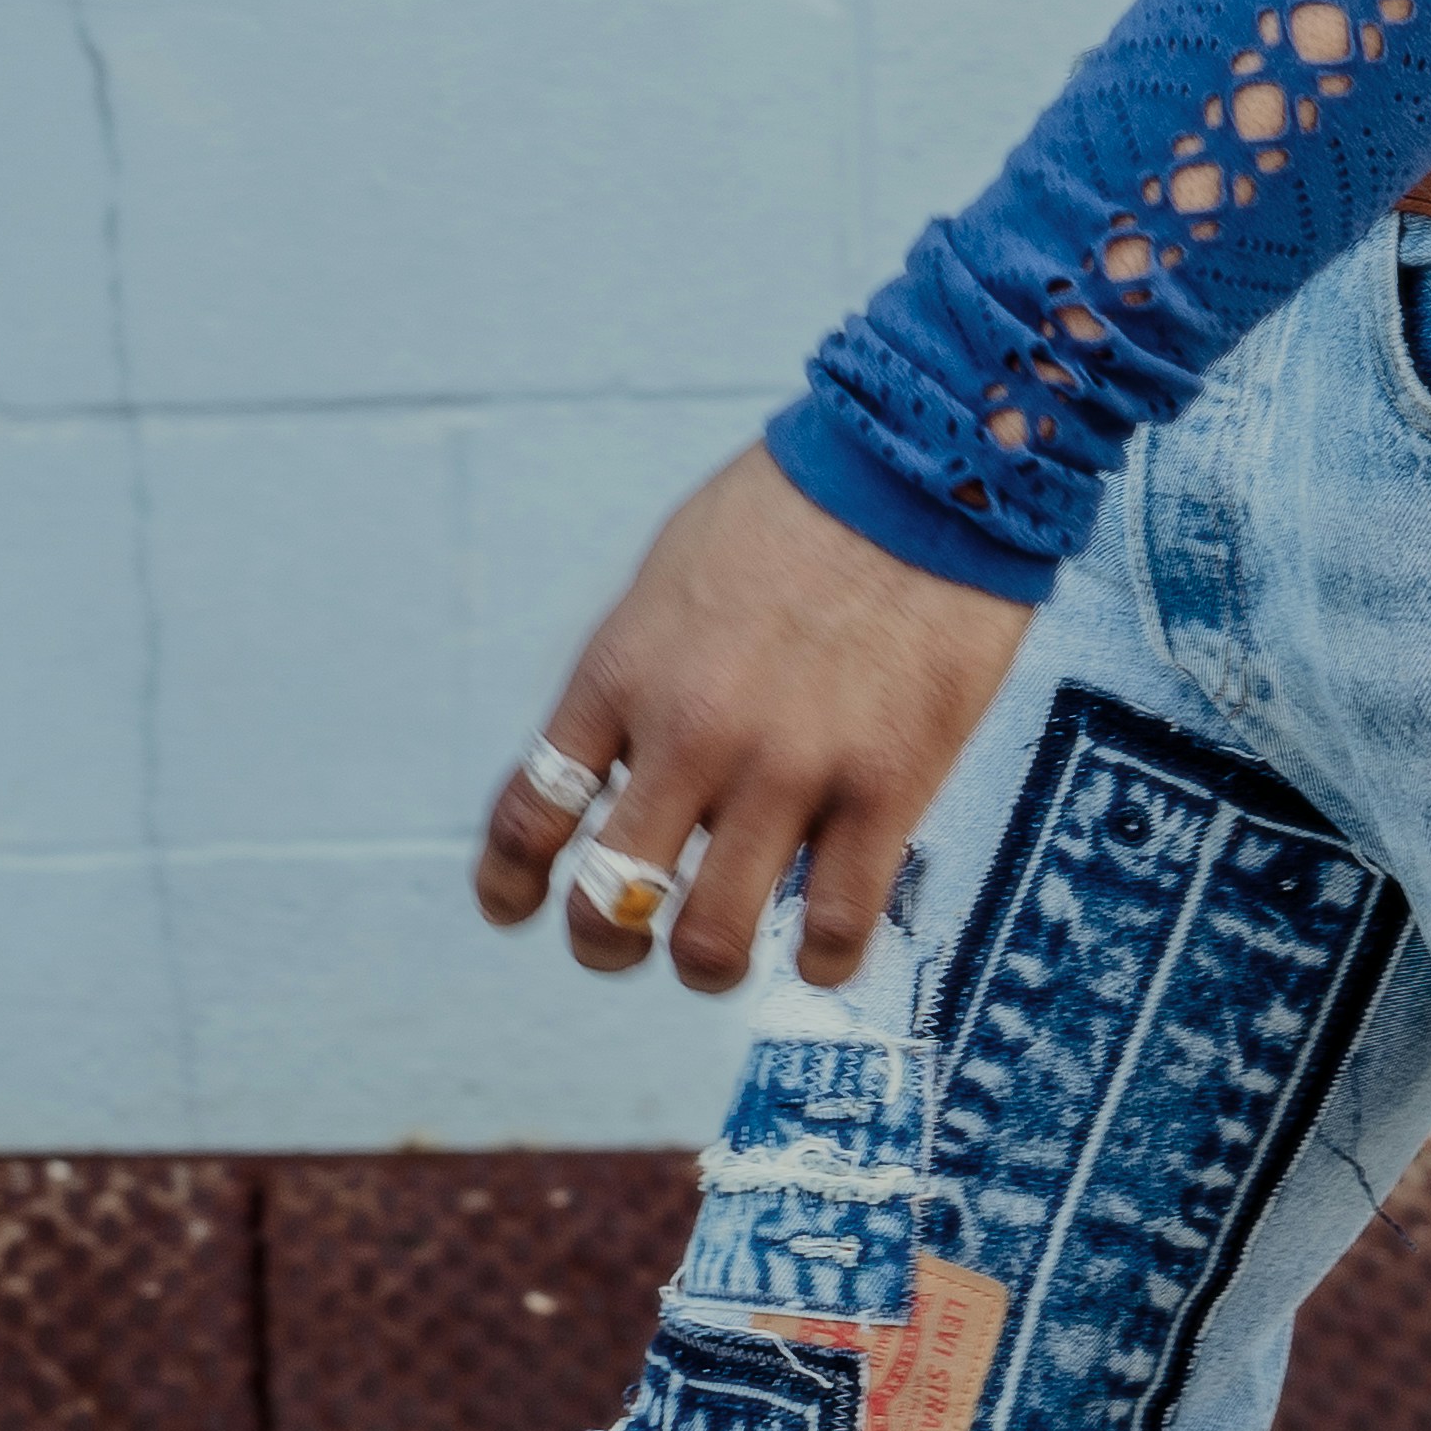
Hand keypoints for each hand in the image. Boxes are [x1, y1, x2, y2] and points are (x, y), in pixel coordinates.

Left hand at [474, 440, 1032, 1005]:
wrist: (920, 466)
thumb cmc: (794, 507)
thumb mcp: (671, 575)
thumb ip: (637, 675)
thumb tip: (618, 760)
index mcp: (622, 672)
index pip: (530, 813)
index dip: (510, 883)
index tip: (517, 906)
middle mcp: (691, 733)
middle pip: (609, 901)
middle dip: (604, 944)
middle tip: (626, 943)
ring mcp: (789, 768)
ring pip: (712, 940)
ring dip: (705, 964)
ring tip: (718, 954)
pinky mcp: (885, 788)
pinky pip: (836, 925)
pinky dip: (823, 961)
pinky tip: (823, 949)